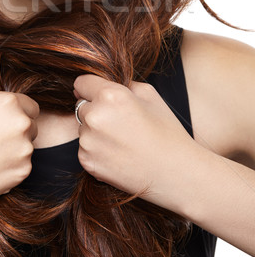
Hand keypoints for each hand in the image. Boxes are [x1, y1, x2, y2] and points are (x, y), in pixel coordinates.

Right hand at [0, 92, 38, 219]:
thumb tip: (1, 108)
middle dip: (18, 132)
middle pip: (31, 125)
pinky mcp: (23, 172)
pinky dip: (11, 168)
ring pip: (28, 146)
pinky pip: (22, 166)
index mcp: (6, 102)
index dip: (17, 114)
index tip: (4, 123)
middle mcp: (20, 122)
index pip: (30, 105)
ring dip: (15, 150)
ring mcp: (24, 149)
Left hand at [73, 74, 199, 211]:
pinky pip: (85, 148)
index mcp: (110, 96)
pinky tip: (118, 154)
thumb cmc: (166, 132)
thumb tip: (104, 83)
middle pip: (81, 105)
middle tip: (119, 121)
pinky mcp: (87, 161)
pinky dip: (96, 149)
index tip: (97, 93)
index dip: (90, 87)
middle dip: (94, 109)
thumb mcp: (150, 95)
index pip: (81, 82)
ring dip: (95, 130)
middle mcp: (94, 116)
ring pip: (82, 127)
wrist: (175, 173)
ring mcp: (88, 141)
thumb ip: (123, 84)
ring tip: (122, 140)